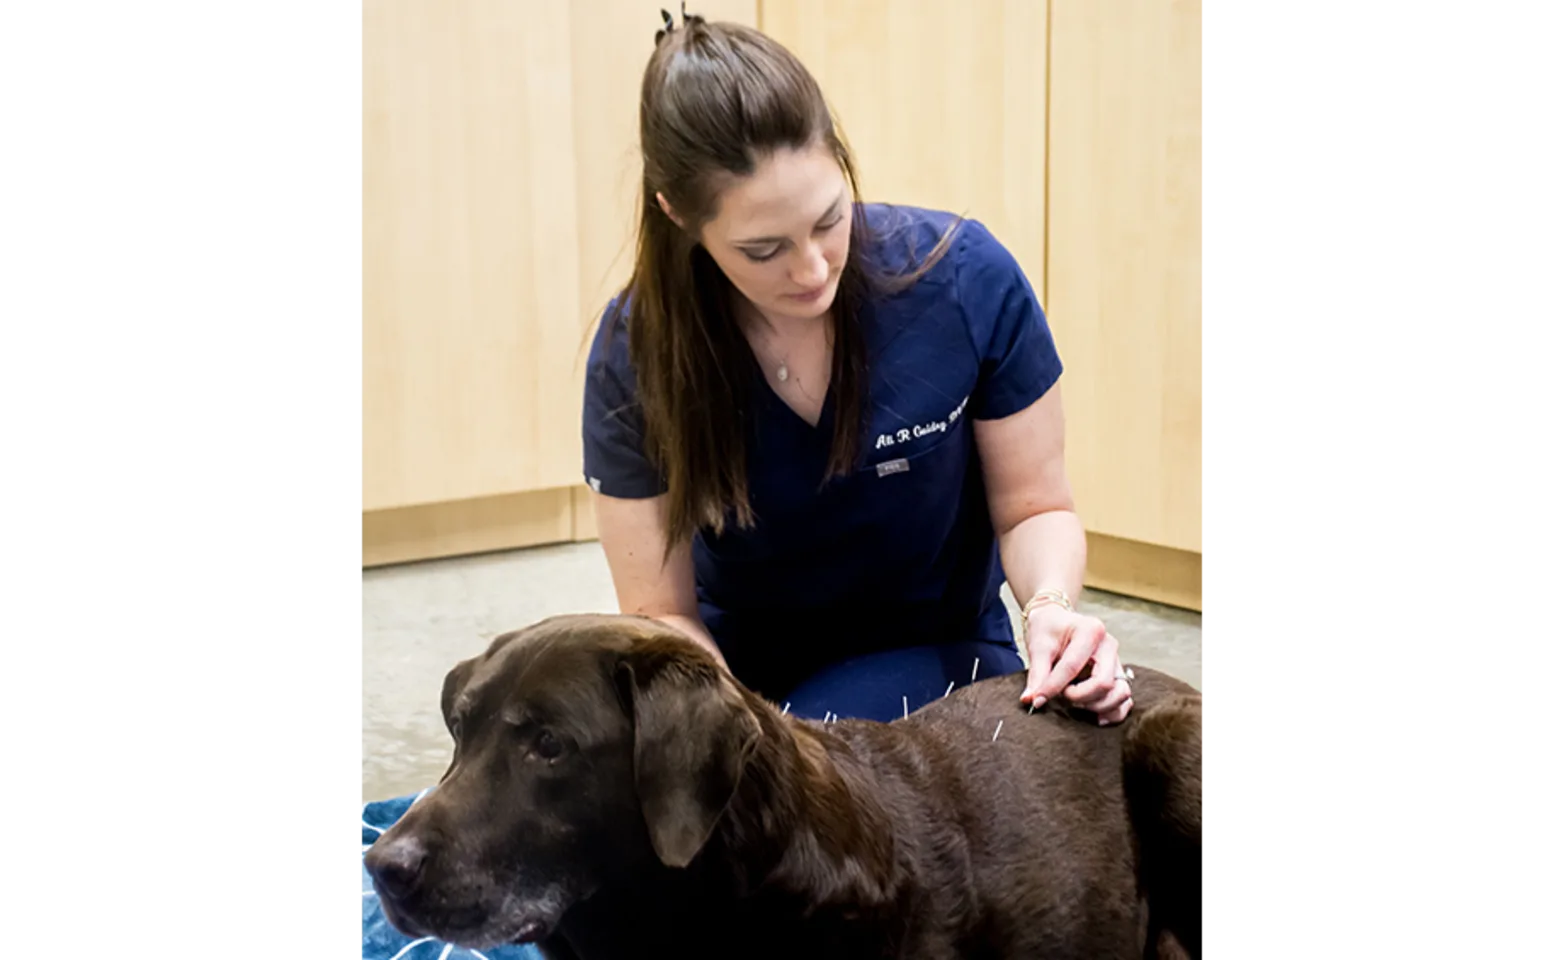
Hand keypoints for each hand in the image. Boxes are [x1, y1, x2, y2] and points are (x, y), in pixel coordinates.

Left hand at [1019, 604, 1132, 724]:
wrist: (1057, 622)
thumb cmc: (1049, 630)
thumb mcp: (1039, 647)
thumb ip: (1037, 674)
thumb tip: (1031, 700)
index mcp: (1091, 630)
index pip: (1073, 666)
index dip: (1053, 687)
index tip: (1038, 699)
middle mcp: (1109, 645)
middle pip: (1104, 683)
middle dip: (1079, 697)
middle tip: (1062, 695)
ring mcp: (1117, 661)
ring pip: (1120, 693)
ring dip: (1097, 705)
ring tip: (1076, 703)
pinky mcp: (1119, 675)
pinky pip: (1125, 700)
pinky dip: (1113, 711)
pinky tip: (1095, 717)